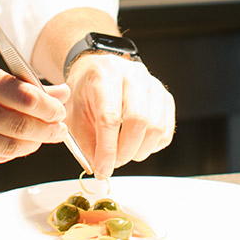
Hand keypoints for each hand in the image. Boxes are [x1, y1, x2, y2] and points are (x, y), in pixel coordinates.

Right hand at [0, 58, 70, 166]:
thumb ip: (15, 83)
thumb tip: (57, 93)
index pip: (24, 96)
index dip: (49, 106)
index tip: (59, 108)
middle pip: (21, 126)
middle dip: (48, 130)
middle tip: (58, 128)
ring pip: (11, 149)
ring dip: (33, 145)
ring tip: (40, 137)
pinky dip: (11, 153)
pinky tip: (16, 145)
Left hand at [63, 54, 174, 179]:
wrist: (99, 69)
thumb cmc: (85, 90)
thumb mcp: (74, 113)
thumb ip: (86, 141)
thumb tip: (101, 168)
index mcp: (105, 75)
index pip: (110, 116)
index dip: (108, 148)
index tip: (103, 169)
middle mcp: (133, 75)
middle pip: (138, 121)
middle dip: (125, 151)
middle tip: (113, 162)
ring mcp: (153, 85)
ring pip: (156, 128)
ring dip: (139, 151)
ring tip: (123, 153)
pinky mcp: (165, 97)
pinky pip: (166, 131)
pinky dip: (152, 146)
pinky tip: (137, 144)